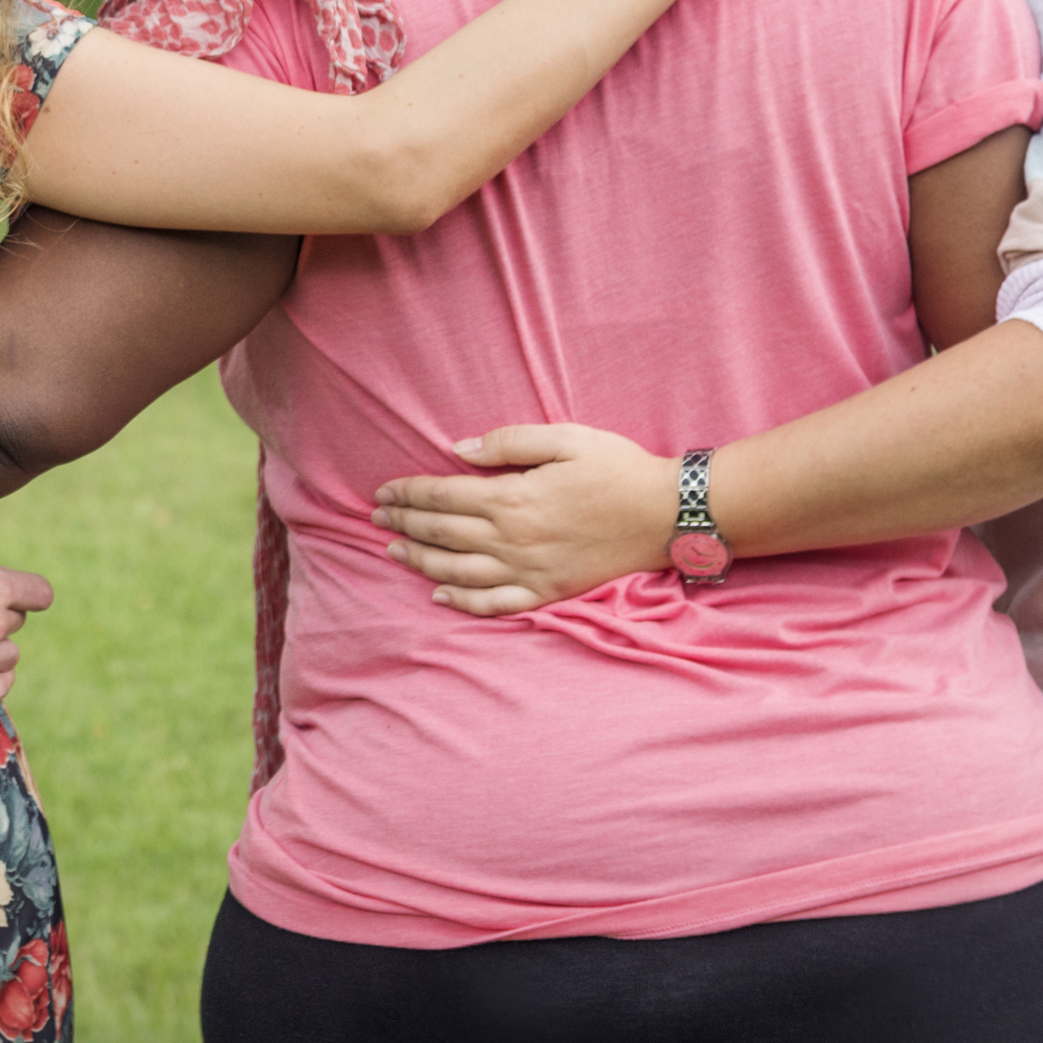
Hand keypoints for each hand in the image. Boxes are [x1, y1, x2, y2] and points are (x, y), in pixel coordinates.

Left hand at [373, 423, 677, 616]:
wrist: (666, 514)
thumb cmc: (617, 468)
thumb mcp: (564, 438)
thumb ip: (508, 442)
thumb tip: (458, 451)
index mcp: (513, 498)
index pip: (442, 496)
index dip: (408, 494)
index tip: (383, 492)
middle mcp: (513, 539)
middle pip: (442, 534)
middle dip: (404, 525)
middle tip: (375, 519)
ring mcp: (529, 571)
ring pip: (458, 572)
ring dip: (420, 562)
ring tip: (394, 553)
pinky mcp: (548, 592)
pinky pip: (495, 604)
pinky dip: (462, 602)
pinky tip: (440, 595)